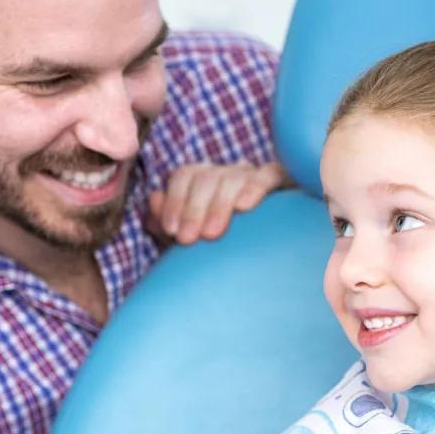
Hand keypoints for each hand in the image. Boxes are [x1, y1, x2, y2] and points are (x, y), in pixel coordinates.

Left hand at [147, 161, 287, 244]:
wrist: (268, 260)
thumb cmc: (220, 249)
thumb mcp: (188, 239)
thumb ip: (164, 222)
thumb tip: (154, 199)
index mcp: (201, 181)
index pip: (183, 176)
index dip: (174, 201)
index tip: (171, 230)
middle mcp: (225, 174)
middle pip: (205, 178)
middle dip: (192, 210)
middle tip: (187, 240)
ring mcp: (252, 175)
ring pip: (232, 178)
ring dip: (219, 205)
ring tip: (212, 233)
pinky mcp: (281, 180)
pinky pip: (268, 175)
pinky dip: (255, 187)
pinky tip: (245, 206)